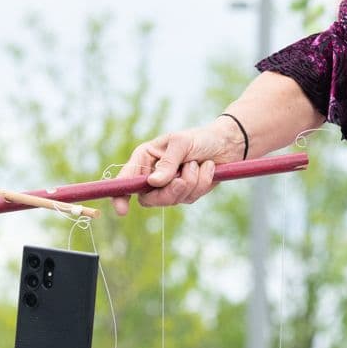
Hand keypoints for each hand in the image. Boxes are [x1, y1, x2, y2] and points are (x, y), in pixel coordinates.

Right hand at [110, 119, 239, 213]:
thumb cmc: (199, 138)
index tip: (122, 209)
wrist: (226, 144)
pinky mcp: (186, 193)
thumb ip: (167, 163)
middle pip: (150, 198)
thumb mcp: (181, 144)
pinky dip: (201, 183)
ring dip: (190, 182)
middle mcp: (154, 174)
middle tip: (182, 180)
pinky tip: (207, 168)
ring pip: (172, 199)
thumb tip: (153, 183)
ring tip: (198, 163)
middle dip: (169, 192)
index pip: (126, 180)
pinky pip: (190, 198)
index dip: (120, 196)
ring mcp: (170, 186)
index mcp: (145, 158)